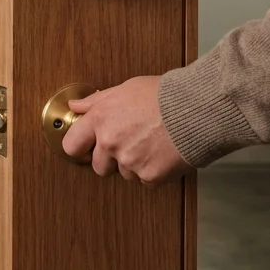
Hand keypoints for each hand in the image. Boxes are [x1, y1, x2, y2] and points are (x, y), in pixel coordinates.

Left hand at [62, 76, 193, 184]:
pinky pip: (145, 181)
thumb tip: (77, 106)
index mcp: (100, 119)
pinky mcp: (149, 176)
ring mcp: (129, 162)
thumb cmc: (165, 95)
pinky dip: (153, 171)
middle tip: (129, 145)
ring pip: (124, 174)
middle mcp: (110, 143)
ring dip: (134, 165)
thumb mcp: (126, 89)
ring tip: (152, 144)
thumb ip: (97, 101)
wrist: (198, 109)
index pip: (72, 145)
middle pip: (98, 166)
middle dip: (109, 160)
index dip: (79, 147)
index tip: (86, 148)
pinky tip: (164, 153)